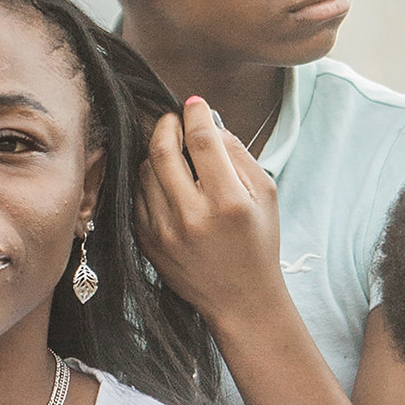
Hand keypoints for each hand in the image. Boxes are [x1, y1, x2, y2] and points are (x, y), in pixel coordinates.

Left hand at [135, 103, 289, 334]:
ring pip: (146, 170)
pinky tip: (165, 179)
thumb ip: (238, 153)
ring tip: (173, 150)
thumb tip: (208, 122)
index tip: (195, 104)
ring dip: (157, 151)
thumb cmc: (258, 243)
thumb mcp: (265, 195)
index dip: (196, 114)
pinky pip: (139, 195)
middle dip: (167, 125)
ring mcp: (164, 231)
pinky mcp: (148, 242)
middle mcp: (192, 216)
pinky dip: (149, 178)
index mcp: (227, 202)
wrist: (241, 300)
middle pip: (163, 150)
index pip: (202, 141)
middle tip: (175, 119)